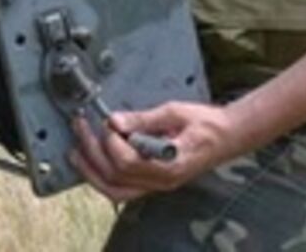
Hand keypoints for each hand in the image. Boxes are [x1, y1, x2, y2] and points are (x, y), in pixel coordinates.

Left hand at [68, 100, 234, 201]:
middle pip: (115, 179)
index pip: (127, 163)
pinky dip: (104, 177)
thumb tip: (114, 120)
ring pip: (115, 191)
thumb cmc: (207, 124)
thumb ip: (143, 118)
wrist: (229, 136)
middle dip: (92, 153)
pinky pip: (123, 189)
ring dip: (91, 171)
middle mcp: (161, 181)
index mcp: (169, 166)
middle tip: (81, 128)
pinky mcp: (154, 181)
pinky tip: (93, 161)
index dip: (111, 141)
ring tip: (76, 150)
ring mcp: (158, 185)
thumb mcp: (175, 113)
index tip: (107, 121)